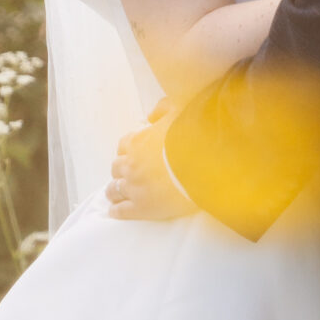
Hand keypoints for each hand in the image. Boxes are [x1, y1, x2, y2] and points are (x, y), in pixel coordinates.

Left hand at [106, 101, 196, 221]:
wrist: (205, 165)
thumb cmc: (194, 136)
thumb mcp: (179, 109)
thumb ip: (163, 108)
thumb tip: (151, 116)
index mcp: (138, 142)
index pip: (123, 146)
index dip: (127, 151)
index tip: (132, 154)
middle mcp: (131, 164)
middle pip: (116, 168)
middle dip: (120, 171)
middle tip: (126, 175)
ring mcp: (135, 187)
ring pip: (114, 190)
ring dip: (114, 190)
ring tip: (114, 194)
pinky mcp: (142, 207)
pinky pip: (122, 210)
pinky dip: (116, 210)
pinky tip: (114, 211)